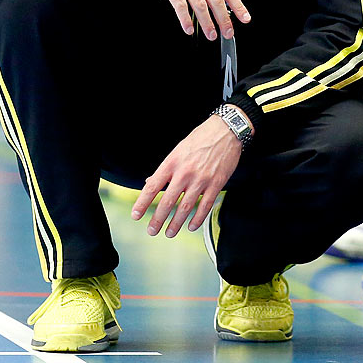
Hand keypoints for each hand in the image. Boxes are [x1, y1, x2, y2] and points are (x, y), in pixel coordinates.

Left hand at [131, 113, 245, 236]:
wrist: (226, 130)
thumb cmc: (200, 138)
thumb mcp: (178, 150)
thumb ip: (165, 168)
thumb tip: (150, 182)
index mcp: (172, 162)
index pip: (152, 187)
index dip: (142, 203)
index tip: (136, 215)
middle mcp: (184, 172)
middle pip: (167, 201)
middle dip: (157, 219)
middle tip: (151, 231)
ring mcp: (201, 179)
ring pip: (185, 207)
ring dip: (176, 223)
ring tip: (169, 233)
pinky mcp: (216, 183)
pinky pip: (205, 206)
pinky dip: (197, 219)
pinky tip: (191, 226)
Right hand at [133, 0, 249, 40]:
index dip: (238, 6)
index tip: (245, 19)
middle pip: (217, 0)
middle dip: (224, 20)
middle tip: (228, 33)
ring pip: (200, 5)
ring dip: (207, 23)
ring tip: (211, 35)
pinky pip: (180, 5)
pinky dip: (185, 19)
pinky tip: (189, 29)